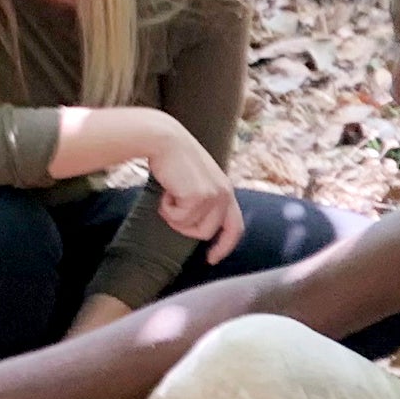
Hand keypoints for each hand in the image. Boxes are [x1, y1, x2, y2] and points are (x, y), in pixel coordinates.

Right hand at [144, 128, 244, 263]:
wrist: (164, 139)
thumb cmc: (173, 160)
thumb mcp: (196, 182)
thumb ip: (203, 201)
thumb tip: (198, 228)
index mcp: (226, 191)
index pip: (235, 227)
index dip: (225, 246)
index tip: (211, 259)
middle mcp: (225, 194)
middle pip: (208, 232)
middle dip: (186, 230)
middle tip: (169, 215)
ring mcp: (214, 196)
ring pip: (192, 228)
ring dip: (174, 218)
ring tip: (168, 196)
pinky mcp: (200, 196)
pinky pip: (179, 219)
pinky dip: (167, 210)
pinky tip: (166, 191)